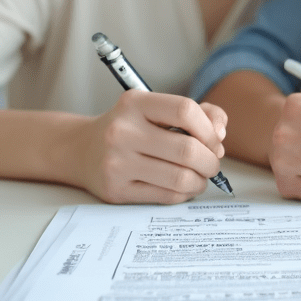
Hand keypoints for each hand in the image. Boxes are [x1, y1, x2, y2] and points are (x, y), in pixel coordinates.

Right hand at [73, 89, 226, 203]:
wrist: (80, 150)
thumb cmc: (131, 128)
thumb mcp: (156, 109)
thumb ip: (198, 113)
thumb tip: (220, 134)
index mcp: (135, 103)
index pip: (185, 110)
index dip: (210, 129)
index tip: (215, 140)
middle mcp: (122, 131)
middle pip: (187, 150)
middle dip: (211, 160)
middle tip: (212, 163)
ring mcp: (117, 163)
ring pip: (180, 178)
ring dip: (201, 180)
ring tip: (200, 176)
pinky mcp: (116, 190)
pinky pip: (166, 196)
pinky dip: (185, 193)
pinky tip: (184, 187)